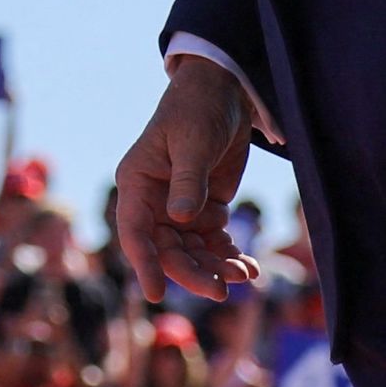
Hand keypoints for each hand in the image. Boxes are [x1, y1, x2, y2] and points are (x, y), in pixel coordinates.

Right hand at [113, 56, 258, 297]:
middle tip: (221, 291)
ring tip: (245, 275)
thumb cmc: (197, 110)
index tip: (156, 294)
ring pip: (193, 252)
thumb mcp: (192, 142)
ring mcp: (179, 209)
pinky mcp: (205, 210)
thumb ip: (188, 181)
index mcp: (137, 183)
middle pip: (168, 250)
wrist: (224, 92)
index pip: (136, 231)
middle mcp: (154, 202)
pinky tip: (250, 267)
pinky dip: (229, 256)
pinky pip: (213, 243)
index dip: (145, 264)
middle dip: (194, 272)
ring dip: (216, 268)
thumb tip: (181, 218)